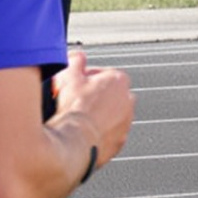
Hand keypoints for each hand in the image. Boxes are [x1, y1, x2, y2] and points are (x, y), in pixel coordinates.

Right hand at [50, 49, 134, 168]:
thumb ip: (76, 60)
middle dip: (95, 95)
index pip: (104, 73)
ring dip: (99, 114)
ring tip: (80, 118)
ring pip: (112, 114)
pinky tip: (84, 132)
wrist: (75, 141)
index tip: (76, 83)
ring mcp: (126, 122)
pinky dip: (100, 132)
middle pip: (110, 94)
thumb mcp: (69, 75)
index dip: (87, 77)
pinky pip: (110, 133)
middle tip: (77, 100)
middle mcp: (128, 101)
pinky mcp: (121, 141)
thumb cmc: (74, 108)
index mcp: (118, 80)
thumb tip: (78, 56)